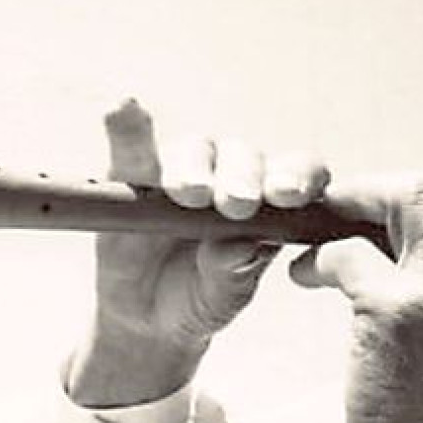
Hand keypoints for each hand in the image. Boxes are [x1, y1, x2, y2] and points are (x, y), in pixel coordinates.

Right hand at [64, 99, 329, 406]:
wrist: (147, 317)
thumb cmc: (201, 299)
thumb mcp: (223, 298)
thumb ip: (234, 273)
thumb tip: (246, 246)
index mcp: (269, 202)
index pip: (296, 174)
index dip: (298, 176)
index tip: (289, 196)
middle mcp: (229, 175)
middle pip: (244, 158)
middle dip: (243, 178)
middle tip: (238, 204)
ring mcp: (182, 171)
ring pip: (197, 150)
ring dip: (195, 168)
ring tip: (191, 193)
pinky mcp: (132, 173)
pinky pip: (131, 146)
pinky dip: (128, 128)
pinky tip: (123, 106)